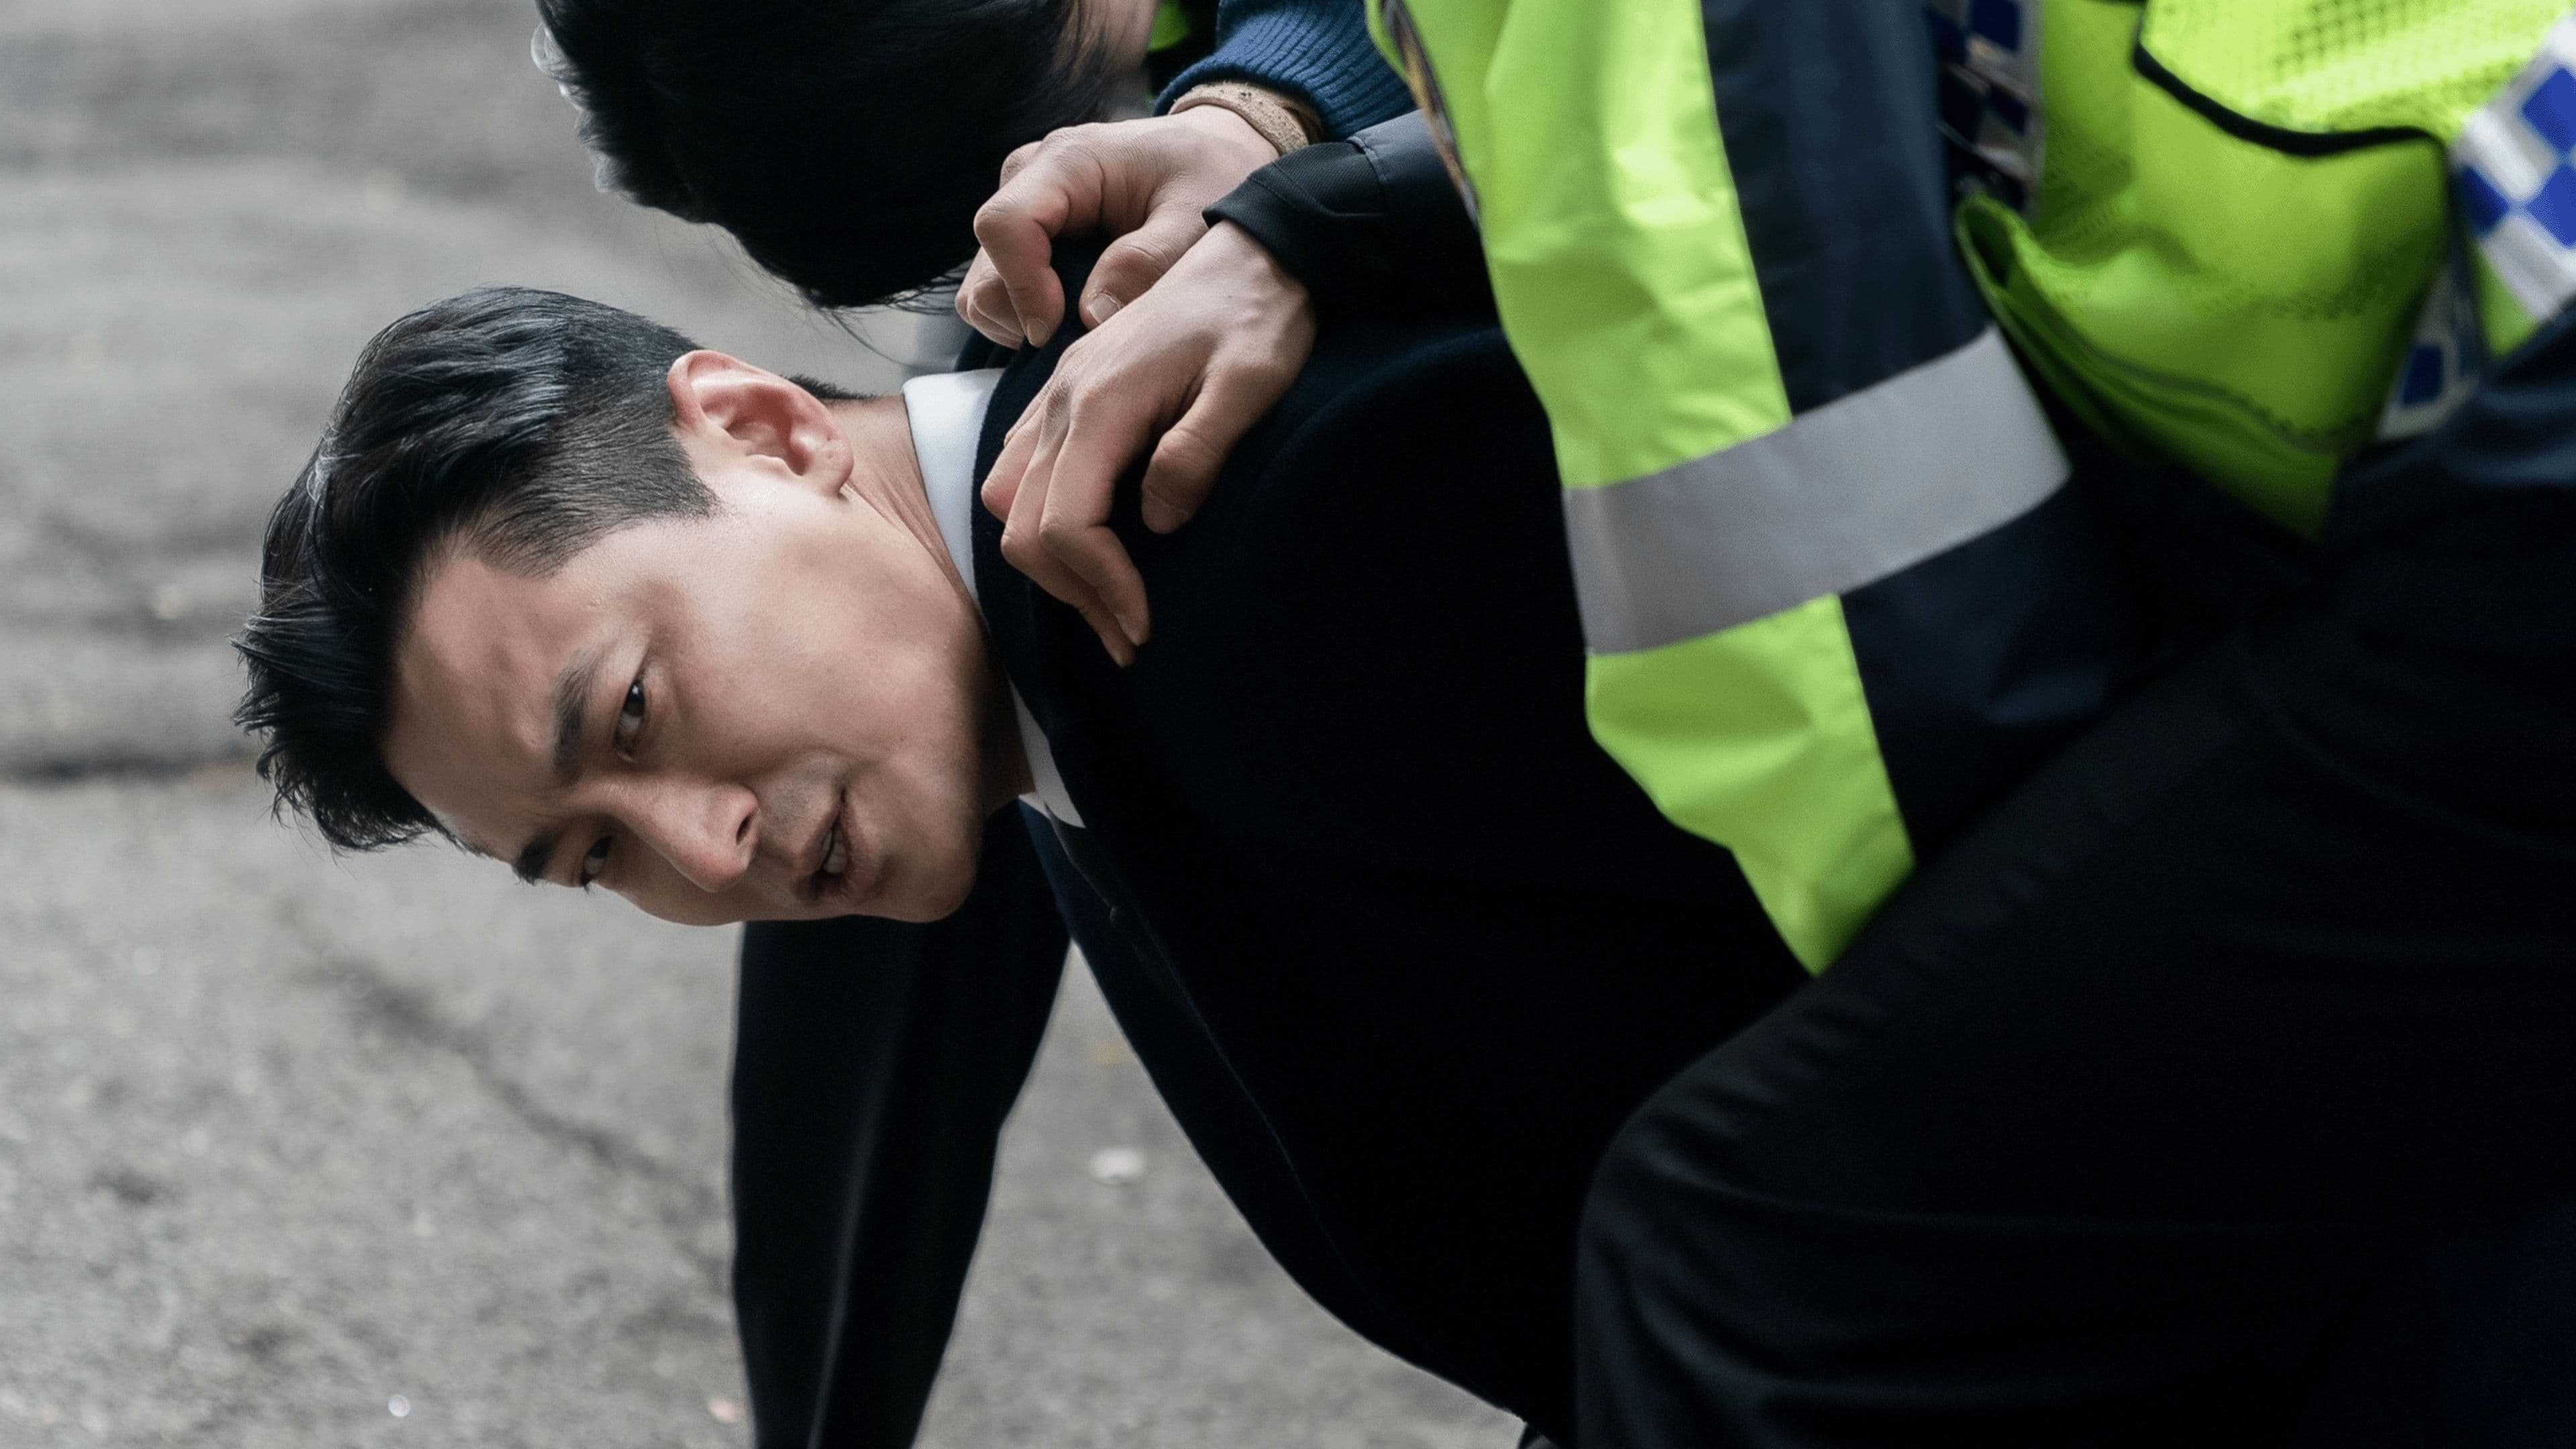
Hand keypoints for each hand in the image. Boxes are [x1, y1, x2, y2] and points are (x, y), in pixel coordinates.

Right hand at [957, 105, 1283, 348]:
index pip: (1005, 225)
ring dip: (1028, 323)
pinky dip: (1032, 320)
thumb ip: (1149, 261)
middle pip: (987, 268)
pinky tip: (1081, 322)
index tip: (1061, 328)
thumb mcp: (1197, 219)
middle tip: (1087, 340)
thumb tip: (1091, 315)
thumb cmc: (1209, 177)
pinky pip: (1003, 295)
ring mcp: (1024, 210)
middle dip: (1026, 316)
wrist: (1216, 156)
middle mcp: (1029, 180)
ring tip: (1090, 330)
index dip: (1023, 287)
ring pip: (986, 289)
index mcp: (1066, 162)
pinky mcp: (1029, 240)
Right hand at [982, 221, 1316, 664]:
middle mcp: (1063, 399)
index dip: (1099, 586)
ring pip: (1010, 499)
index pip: (1065, 522)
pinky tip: (1096, 544)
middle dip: (1074, 592)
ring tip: (1113, 601)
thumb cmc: (1261, 317)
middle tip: (1132, 636)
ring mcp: (1058, 394)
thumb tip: (1155, 523)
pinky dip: (1046, 519)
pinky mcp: (1069, 394)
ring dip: (1053, 561)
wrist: (1257, 250)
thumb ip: (1197, 451)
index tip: (1145, 623)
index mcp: (1101, 400)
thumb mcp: (1249, 384)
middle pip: (1023, 525)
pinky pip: (1023, 468)